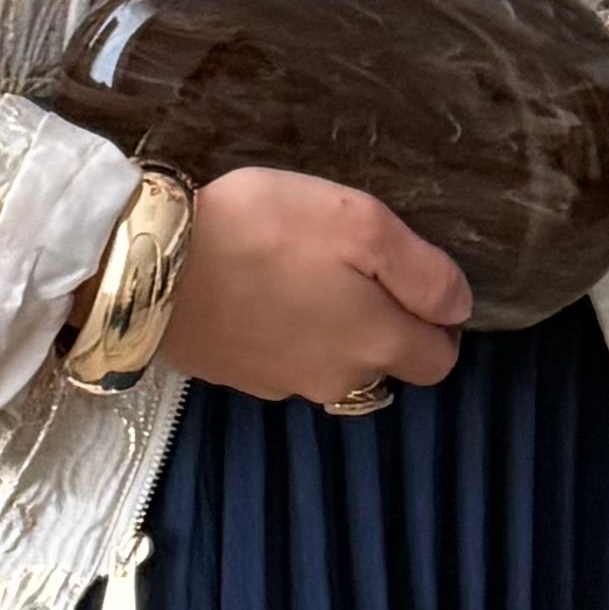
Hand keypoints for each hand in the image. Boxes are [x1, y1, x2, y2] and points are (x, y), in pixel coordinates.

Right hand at [160, 165, 470, 403]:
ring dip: (332, 333)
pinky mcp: (237, 378)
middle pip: (387, 367)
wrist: (148, 265)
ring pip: (333, 367)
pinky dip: (285, 336)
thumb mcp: (360, 223)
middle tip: (357, 272)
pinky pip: (283, 362)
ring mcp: (283, 386)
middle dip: (386, 329)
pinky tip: (262, 295)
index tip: (415, 282)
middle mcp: (338, 381)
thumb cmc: (264, 230)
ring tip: (305, 280)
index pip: (439, 361)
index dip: (439, 323)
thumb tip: (460, 309)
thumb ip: (423, 271)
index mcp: (377, 345)